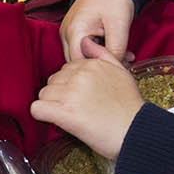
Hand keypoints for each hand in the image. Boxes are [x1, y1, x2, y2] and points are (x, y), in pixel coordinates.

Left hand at [30, 41, 144, 158]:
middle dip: (60, 95)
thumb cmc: (130, 107)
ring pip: (44, 94)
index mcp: (91, 64)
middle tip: (77, 110)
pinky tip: (54, 120)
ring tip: (70, 117)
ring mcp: (70, 93)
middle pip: (53, 82)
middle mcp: (79, 75)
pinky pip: (37, 109)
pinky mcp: (64, 112)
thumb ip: (101, 54)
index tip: (81, 99)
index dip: (71, 86)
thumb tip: (85, 41)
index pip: (66, 70)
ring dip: (52, 106)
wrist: (136, 132)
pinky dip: (42, 115)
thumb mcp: (122, 72)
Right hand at [60, 0, 135, 61]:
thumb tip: (115, 68)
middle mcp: (66, 33)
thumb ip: (116, 49)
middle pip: (78, 62)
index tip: (118, 67)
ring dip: (101, 59)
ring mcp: (68, 32)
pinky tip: (117, 51)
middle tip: (124, 63)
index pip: (79, 63)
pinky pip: (83, 49)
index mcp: (74, 30)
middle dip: (100, 65)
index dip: (98, 68)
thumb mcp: (119, 24)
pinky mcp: (74, 32)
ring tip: (124, 56)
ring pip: (81, 56)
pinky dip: (99, 52)